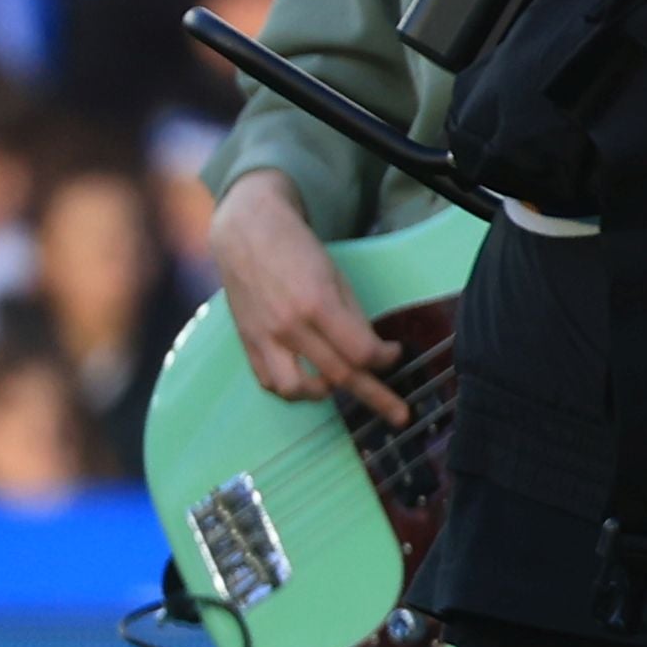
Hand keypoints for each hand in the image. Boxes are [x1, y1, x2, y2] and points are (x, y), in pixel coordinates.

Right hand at [206, 171, 404, 423]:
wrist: (246, 232)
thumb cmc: (297, 250)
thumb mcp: (336, 277)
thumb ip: (353, 318)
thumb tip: (372, 353)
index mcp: (316, 305)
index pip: (360, 352)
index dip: (385, 359)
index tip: (394, 353)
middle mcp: (288, 326)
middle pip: (338, 375)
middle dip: (376, 396)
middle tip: (400, 414)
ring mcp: (263, 337)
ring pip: (297, 389)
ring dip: (324, 393)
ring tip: (339, 387)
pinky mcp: (246, 341)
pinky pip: (269, 381)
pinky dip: (291, 389)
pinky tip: (308, 382)